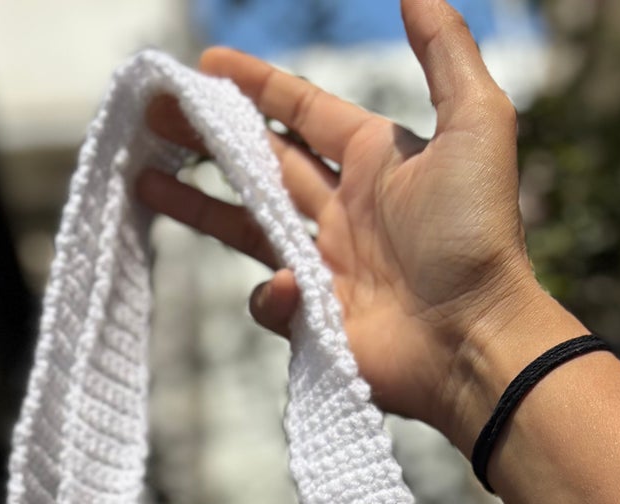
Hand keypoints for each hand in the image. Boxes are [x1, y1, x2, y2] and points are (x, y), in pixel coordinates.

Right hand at [137, 0, 573, 450]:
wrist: (473, 337)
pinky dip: (272, 293)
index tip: (206, 64)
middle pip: (260, 161)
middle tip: (154, 113)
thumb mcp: (477, 121)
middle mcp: (346, 209)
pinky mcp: (314, 320)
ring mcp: (326, 265)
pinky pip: (270, 300)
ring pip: (246, 226)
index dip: (255, 85)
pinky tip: (295, 290)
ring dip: (196, 203)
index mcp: (376, 159)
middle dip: (207, 134)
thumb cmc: (476, 232)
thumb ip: (446, 50)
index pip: (302, 112)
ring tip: (142, 181)